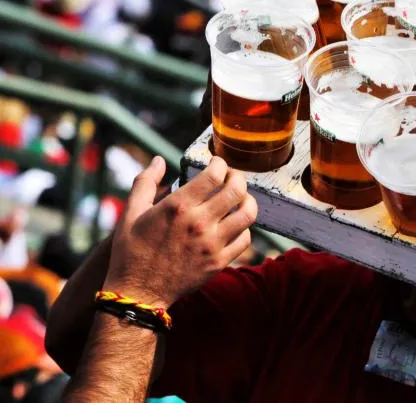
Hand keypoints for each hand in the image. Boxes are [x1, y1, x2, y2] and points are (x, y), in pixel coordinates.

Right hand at [104, 156, 257, 307]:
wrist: (137, 293)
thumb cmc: (131, 251)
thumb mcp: (131, 213)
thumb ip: (145, 182)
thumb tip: (159, 160)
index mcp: (178, 207)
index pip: (215, 174)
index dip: (220, 163)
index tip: (217, 164)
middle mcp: (198, 223)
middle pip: (237, 190)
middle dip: (238, 177)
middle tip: (231, 177)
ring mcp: (212, 244)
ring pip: (248, 213)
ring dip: (247, 200)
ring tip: (239, 198)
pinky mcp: (219, 262)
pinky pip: (245, 238)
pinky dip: (243, 227)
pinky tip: (233, 224)